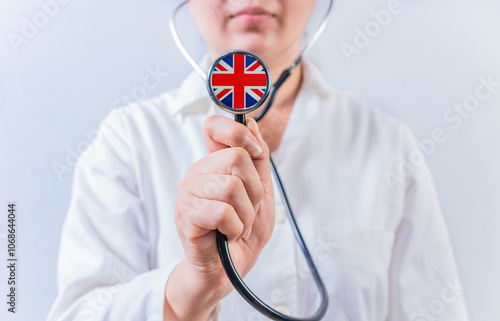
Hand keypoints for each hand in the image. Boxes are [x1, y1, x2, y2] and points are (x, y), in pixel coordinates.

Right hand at [164, 115, 274, 320]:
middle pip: (236, 158)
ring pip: (232, 187)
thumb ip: (258, 159)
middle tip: (247, 210)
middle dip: (254, 190)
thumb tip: (253, 124)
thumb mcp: (261, 192)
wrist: (228, 270)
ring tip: (237, 226)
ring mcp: (188, 194)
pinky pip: (223, 212)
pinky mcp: (185, 217)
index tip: (254, 151)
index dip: (236, 130)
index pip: (214, 127)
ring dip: (246, 214)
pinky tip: (228, 235)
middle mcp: (197, 174)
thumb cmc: (242, 232)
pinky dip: (235, 227)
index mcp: (213, 164)